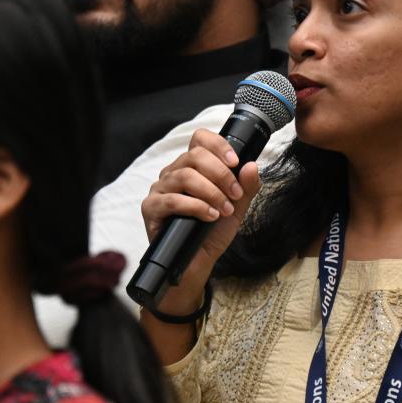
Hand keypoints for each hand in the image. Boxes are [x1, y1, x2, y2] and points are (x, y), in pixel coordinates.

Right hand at [142, 129, 262, 282]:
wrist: (198, 263)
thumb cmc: (212, 233)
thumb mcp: (236, 208)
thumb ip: (246, 187)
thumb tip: (251, 166)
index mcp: (191, 167)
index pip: (199, 139)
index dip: (218, 145)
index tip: (235, 162)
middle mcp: (173, 173)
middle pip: (194, 155)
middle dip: (221, 174)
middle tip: (235, 195)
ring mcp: (160, 190)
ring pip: (185, 176)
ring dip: (211, 192)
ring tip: (224, 210)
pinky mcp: (151, 208)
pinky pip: (172, 200)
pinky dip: (196, 207)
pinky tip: (210, 216)